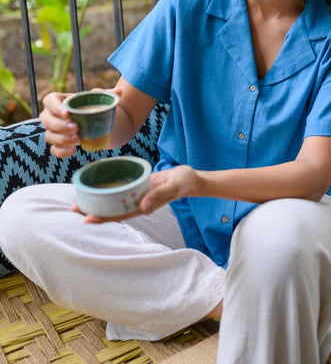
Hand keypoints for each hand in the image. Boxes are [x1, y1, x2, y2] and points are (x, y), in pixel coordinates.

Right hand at [40, 88, 121, 158]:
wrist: (93, 122)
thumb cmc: (90, 106)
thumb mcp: (97, 98)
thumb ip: (106, 94)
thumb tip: (119, 92)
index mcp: (57, 100)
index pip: (49, 101)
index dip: (55, 107)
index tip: (68, 113)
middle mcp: (50, 115)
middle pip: (47, 120)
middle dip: (60, 125)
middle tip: (76, 128)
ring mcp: (52, 131)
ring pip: (50, 136)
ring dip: (63, 139)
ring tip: (78, 139)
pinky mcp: (57, 143)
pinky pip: (54, 149)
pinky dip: (62, 152)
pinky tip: (73, 150)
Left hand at [72, 166, 198, 222]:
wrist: (190, 179)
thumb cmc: (184, 181)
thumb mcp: (174, 185)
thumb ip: (159, 194)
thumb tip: (142, 206)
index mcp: (145, 206)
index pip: (120, 215)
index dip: (103, 218)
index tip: (86, 218)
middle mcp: (139, 203)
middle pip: (113, 211)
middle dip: (94, 211)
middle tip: (73, 208)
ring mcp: (138, 196)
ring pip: (115, 202)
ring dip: (98, 202)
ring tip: (79, 200)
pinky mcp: (139, 188)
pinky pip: (121, 192)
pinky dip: (108, 192)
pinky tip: (97, 188)